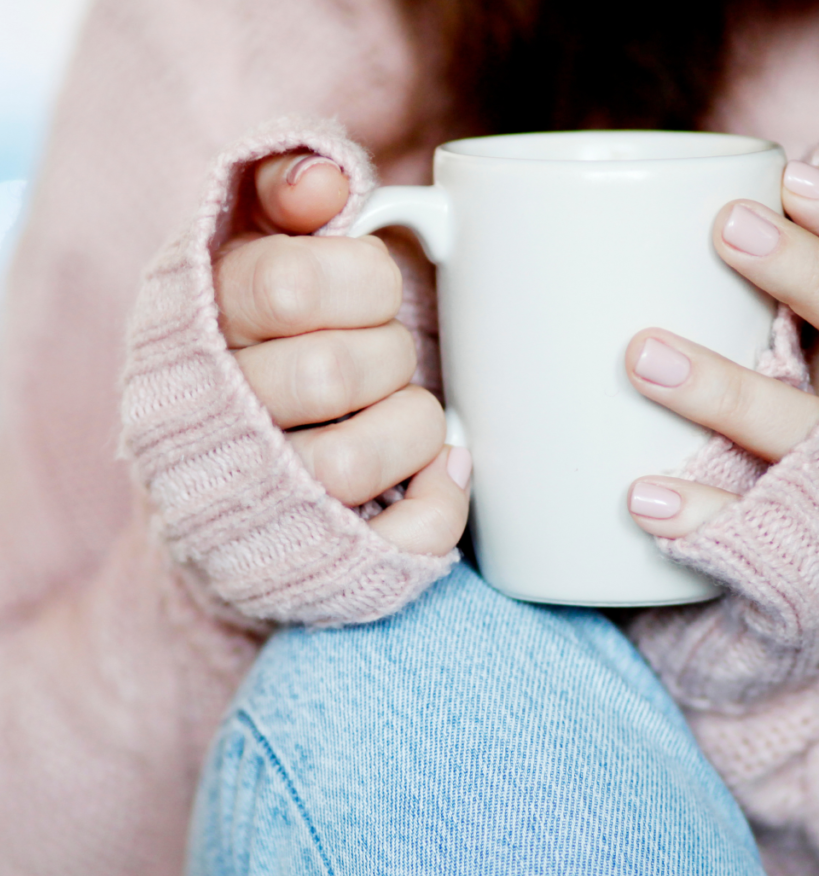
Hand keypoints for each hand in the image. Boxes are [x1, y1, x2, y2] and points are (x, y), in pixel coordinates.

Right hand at [213, 152, 470, 556]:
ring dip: (412, 426)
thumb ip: (279, 194)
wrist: (215, 481)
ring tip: (401, 414)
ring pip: (354, 462)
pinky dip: (442, 499)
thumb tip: (328, 179)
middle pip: (332, 373)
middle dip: (388, 354)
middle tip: (383, 358)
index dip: (363, 280)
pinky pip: (402, 538)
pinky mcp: (315, 562)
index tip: (373, 290)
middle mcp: (216, 422)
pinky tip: (438, 470)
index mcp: (198, 330)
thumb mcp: (248, 251)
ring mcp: (261, 503)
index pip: (289, 282)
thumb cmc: (255, 350)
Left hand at [626, 161, 818, 538]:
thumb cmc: (780, 451)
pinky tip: (643, 498)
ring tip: (642, 355)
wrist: (800, 556)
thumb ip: (765, 332)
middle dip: (801, 275)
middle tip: (727, 227)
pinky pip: (751, 536)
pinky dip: (700, 517)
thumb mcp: (794, 381)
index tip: (786, 175)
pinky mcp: (793, 553)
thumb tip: (699, 223)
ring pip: (795, 432)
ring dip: (724, 390)